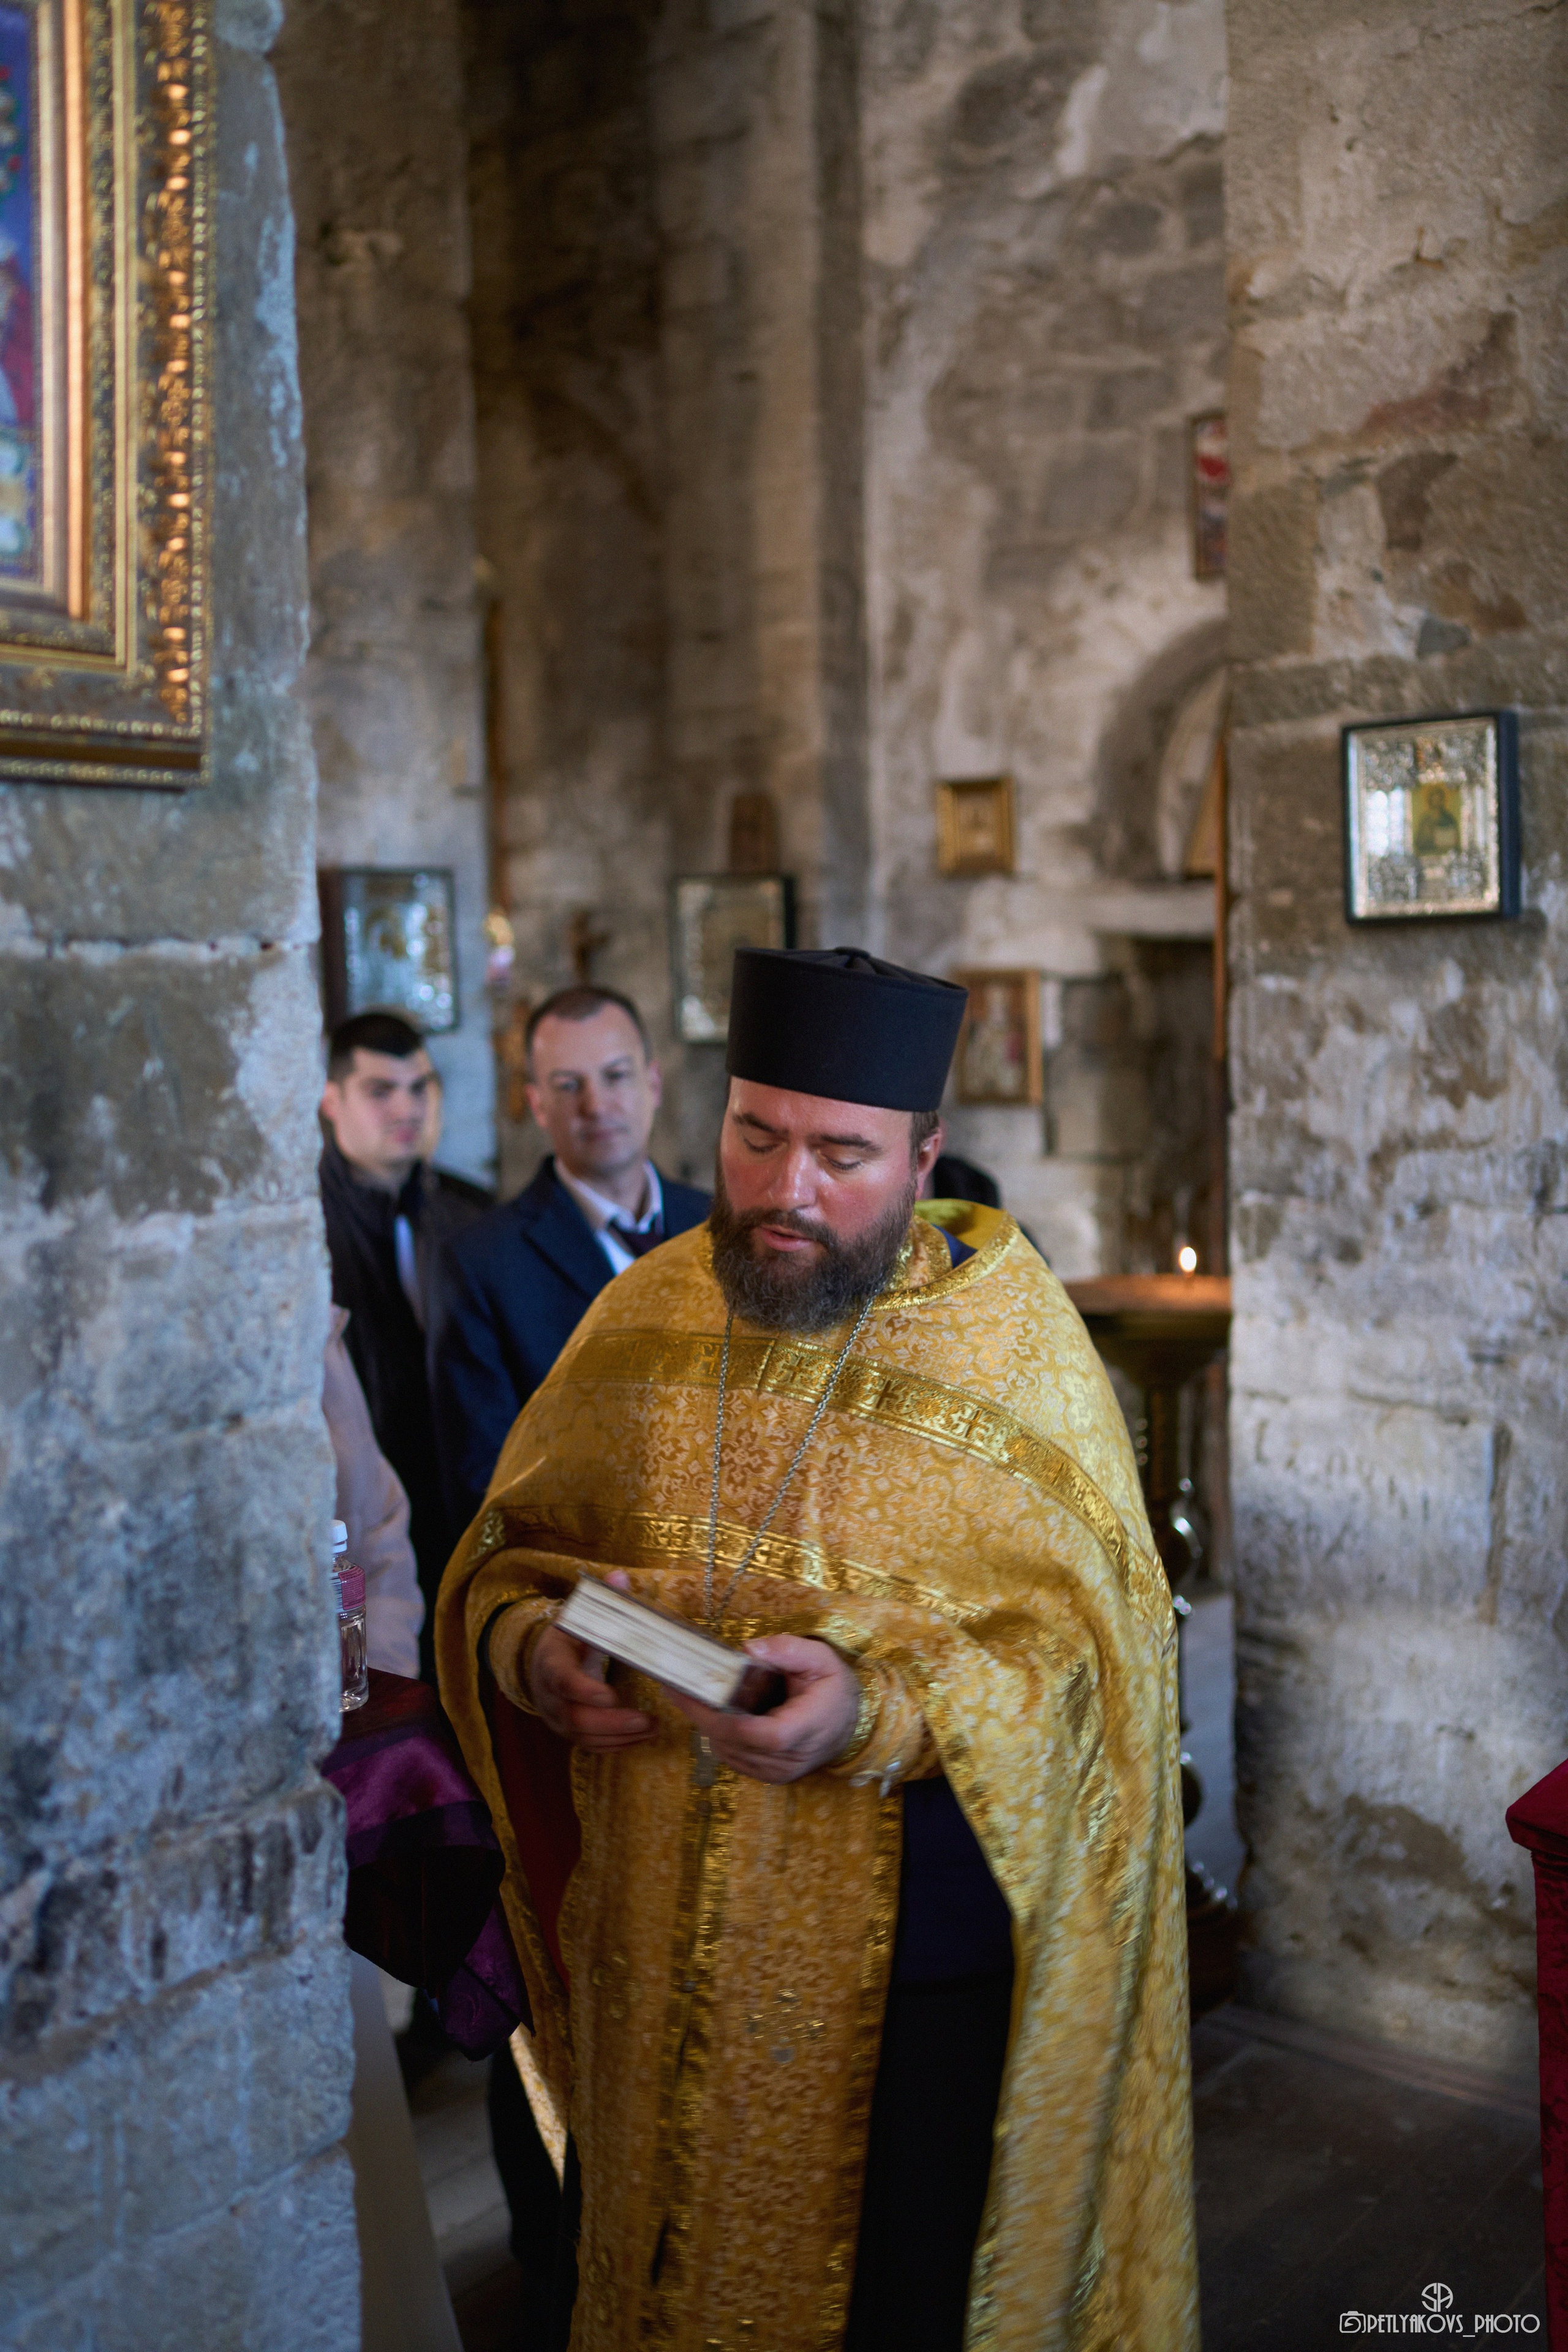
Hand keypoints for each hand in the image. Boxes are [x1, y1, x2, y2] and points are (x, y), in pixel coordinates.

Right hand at [528, 1572, 655, 1751]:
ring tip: (653, 1728)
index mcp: (551, 1661)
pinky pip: (590, 1745)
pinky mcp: (569, 1732)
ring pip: (583, 1736)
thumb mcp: (580, 1616)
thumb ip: (603, 1600)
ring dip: (619, 1737)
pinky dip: (616, 1746)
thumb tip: (620, 1576)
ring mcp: (557, 1717)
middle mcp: (549, 1695)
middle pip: (574, 1717)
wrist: (544, 1662)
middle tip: (646, 1720)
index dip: (583, 1689)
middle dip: (611, 1722)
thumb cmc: (570, 1638)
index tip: (610, 1695)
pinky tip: (642, 1738)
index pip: (562, 1680)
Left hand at [669, 1634, 861, 1784]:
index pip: (760, 1734)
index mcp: (806, 1728)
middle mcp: (790, 1759)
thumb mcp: (820, 1658)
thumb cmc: (834, 1689)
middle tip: (675, 1686)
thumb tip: (748, 1649)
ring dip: (707, 1725)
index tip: (692, 1693)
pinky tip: (715, 1712)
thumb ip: (787, 1650)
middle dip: (701, 1715)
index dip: (722, 1717)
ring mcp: (778, 1773)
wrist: (850, 1725)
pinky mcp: (769, 1776)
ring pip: (729, 1752)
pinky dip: (719, 1735)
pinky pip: (733, 1757)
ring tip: (691, 1694)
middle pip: (735, 1743)